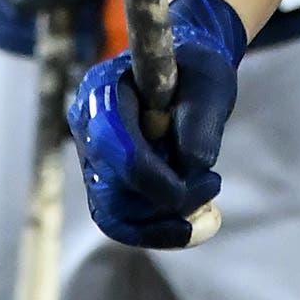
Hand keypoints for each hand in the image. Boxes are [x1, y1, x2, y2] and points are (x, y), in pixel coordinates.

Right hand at [67, 0, 245, 250]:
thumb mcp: (211, 81)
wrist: (185, 70)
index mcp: (103, 91)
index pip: (112, 143)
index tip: (194, 187)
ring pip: (113, 213)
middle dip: (162, 204)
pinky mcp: (105, 181)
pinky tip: (194, 223)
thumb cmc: (197, 70)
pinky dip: (158, 229)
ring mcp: (92, 158)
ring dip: (164, 222)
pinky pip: (122, 220)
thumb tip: (192, 166)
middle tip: (212, 185)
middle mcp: (87, 127)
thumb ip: (201, 121)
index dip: (148, 176)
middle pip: (108, 189)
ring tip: (208, 201)